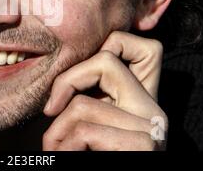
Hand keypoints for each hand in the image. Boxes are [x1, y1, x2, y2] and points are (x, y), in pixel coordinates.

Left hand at [42, 31, 167, 150]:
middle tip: (50, 114)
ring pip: (83, 103)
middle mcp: (153, 108)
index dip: (98, 54)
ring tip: (54, 149)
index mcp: (141, 99)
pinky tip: (66, 156)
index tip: (65, 89)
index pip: (135, 46)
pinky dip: (63, 145)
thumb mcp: (90, 125)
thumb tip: (59, 79)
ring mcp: (151, 126)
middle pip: (104, 61)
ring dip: (55, 130)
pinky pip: (85, 129)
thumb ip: (88, 98)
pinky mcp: (143, 144)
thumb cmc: (89, 153)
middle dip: (65, 83)